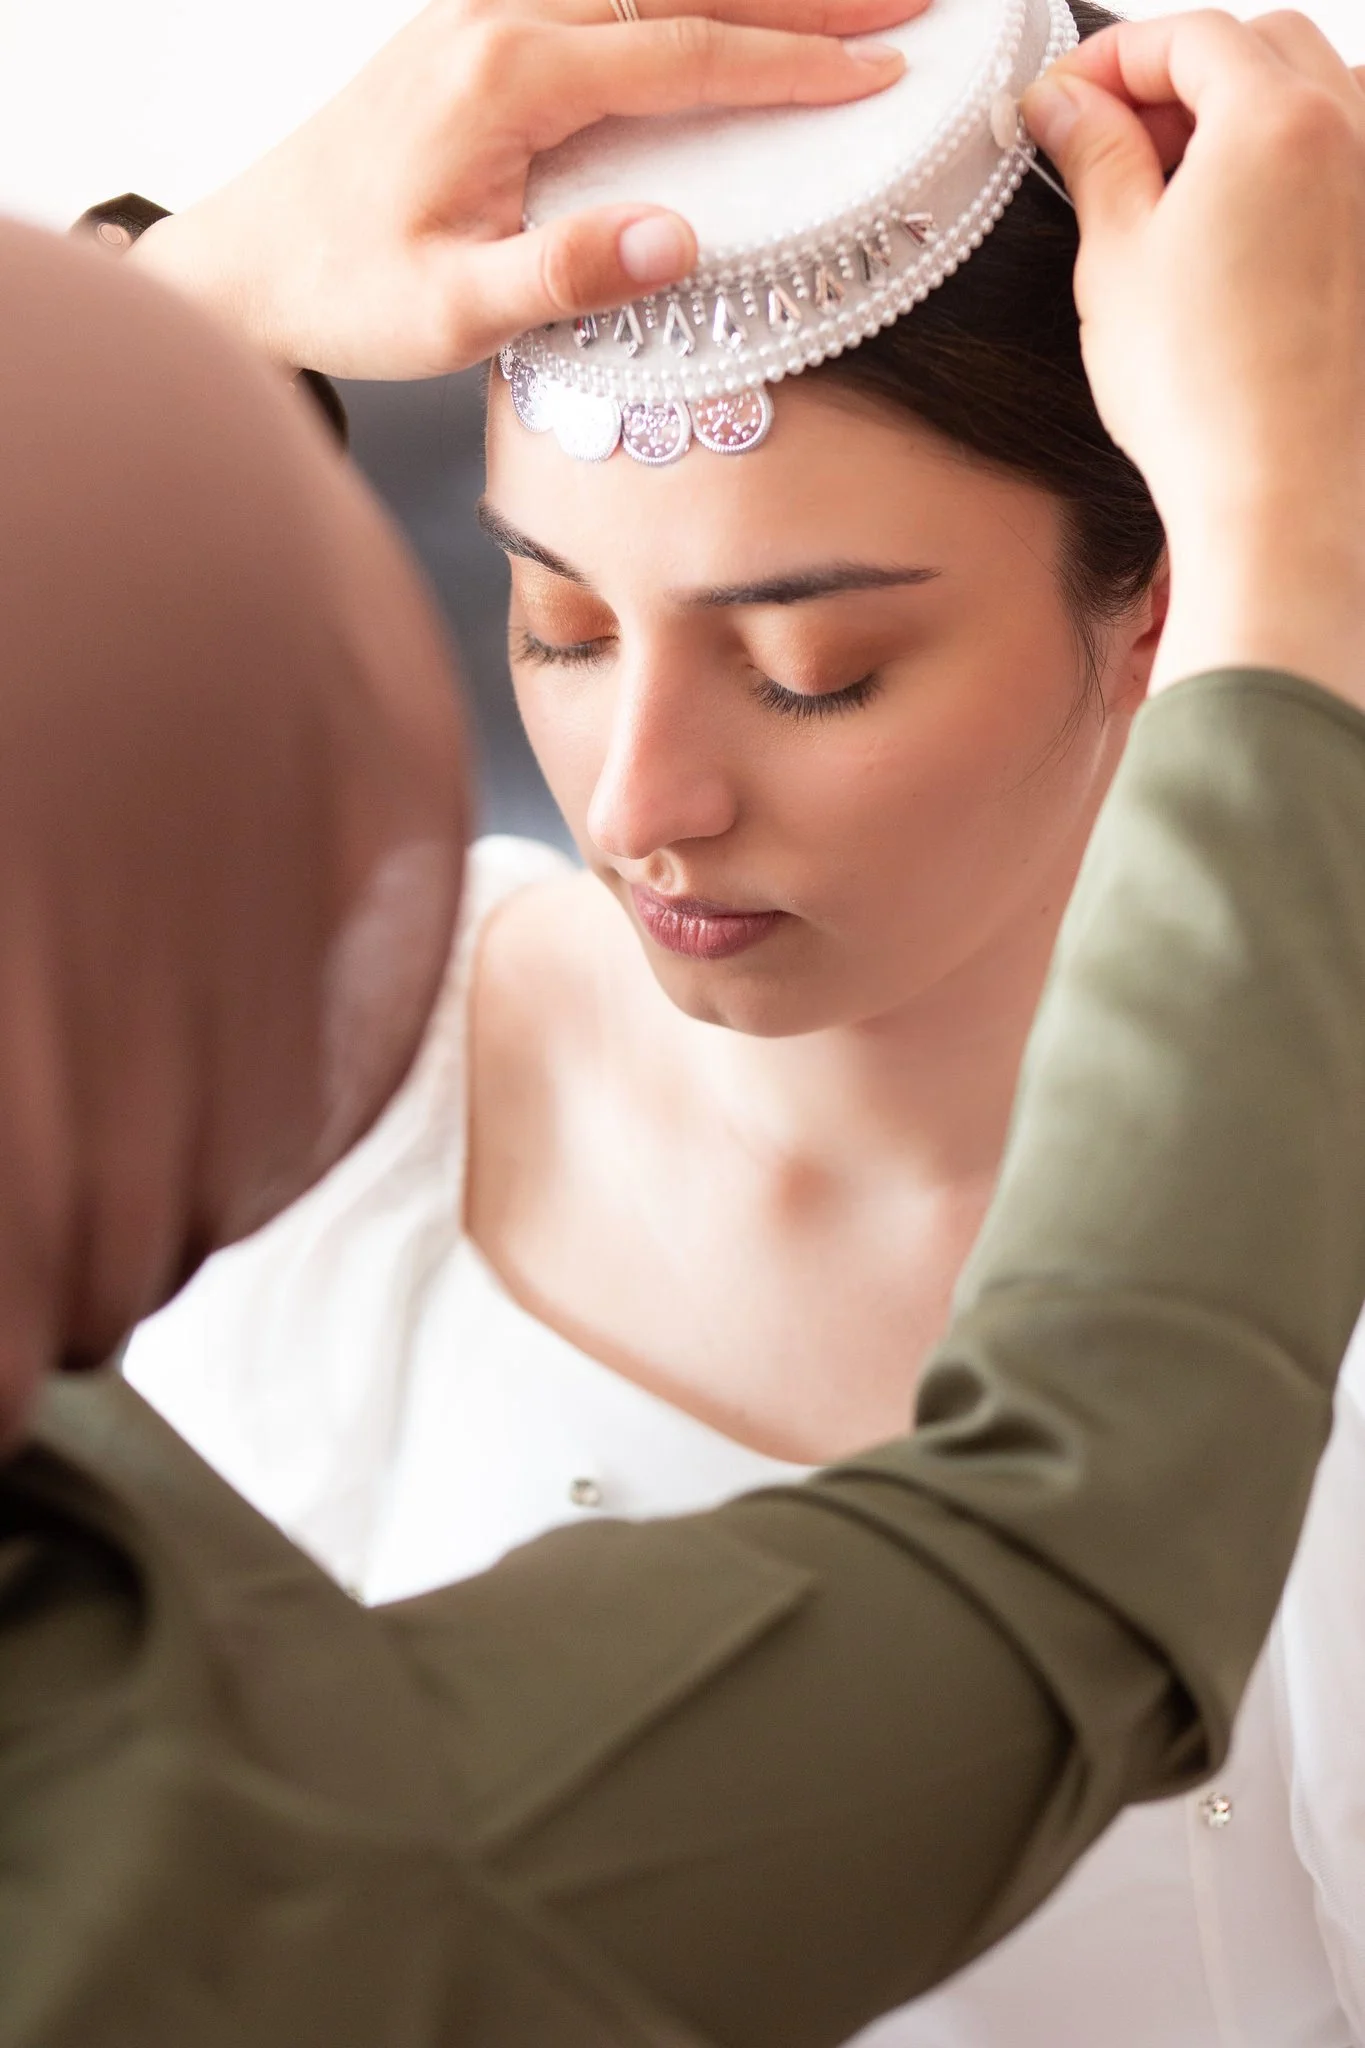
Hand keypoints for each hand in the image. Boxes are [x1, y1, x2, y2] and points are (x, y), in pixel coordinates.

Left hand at [131, 0, 914, 379]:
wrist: (244, 264)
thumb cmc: (342, 290)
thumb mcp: (451, 313)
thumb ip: (565, 275)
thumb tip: (682, 239)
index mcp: (506, 78)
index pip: (685, 57)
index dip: (793, 65)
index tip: (881, 72)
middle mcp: (495, 19)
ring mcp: (479, 12)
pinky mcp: (471, 29)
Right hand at [1022, 12, 1364, 702]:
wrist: (1280, 494)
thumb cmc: (1205, 394)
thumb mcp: (1115, 259)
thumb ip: (1092, 158)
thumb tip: (1065, 106)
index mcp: (1278, 118)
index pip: (1190, 35)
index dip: (1114, 56)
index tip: (1065, 98)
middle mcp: (1353, 131)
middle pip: (1260, 47)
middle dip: (1178, 78)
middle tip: (1109, 143)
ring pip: (1310, 96)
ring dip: (1234, 118)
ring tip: (1169, 193)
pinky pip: (1337, 162)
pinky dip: (1280, 168)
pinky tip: (1229, 232)